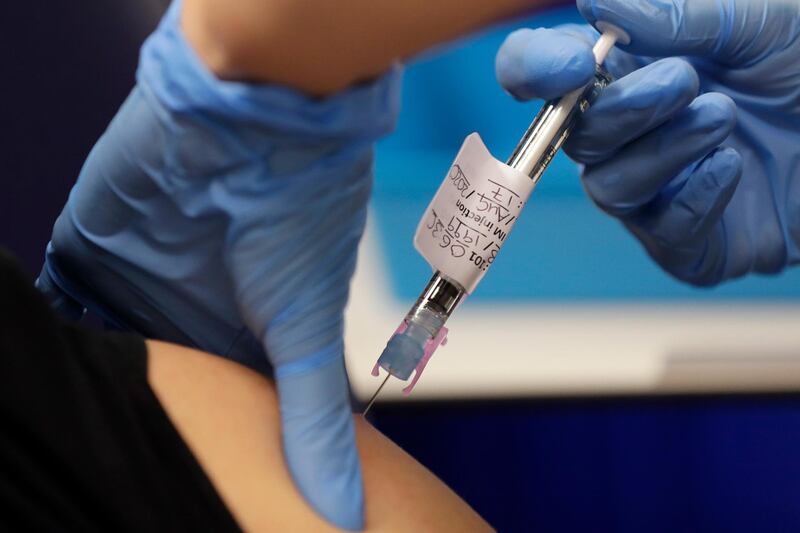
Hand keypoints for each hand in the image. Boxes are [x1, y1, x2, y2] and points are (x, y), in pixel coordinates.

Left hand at [37, 3, 399, 528]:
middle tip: (127, 479)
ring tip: (85, 444)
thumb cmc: (297, 218)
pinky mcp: (91, 258)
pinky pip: (62, 312)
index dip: (212, 448)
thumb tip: (345, 510)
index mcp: (248, 335)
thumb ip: (313, 423)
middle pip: (160, 388)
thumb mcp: (307, 333)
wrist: (249, 126)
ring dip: (98, 390)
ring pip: (106, 358)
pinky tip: (51, 386)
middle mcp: (192, 314)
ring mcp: (138, 286)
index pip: (225, 404)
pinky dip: (58, 346)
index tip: (195, 493)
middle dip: (146, 427)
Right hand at [495, 0, 799, 285]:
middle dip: (621, 110)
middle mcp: (632, 132)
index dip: (533, 68)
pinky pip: (661, 232)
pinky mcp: (690, 242)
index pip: (546, 71)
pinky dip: (693, 197)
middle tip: (684, 80)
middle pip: (575, 136)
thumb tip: (595, 3)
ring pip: (609, 188)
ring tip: (725, 116)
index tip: (568, 65)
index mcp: (633, 70)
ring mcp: (658, 190)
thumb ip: (677, 14)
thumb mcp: (760, 19)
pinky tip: (733, 167)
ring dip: (661, 151)